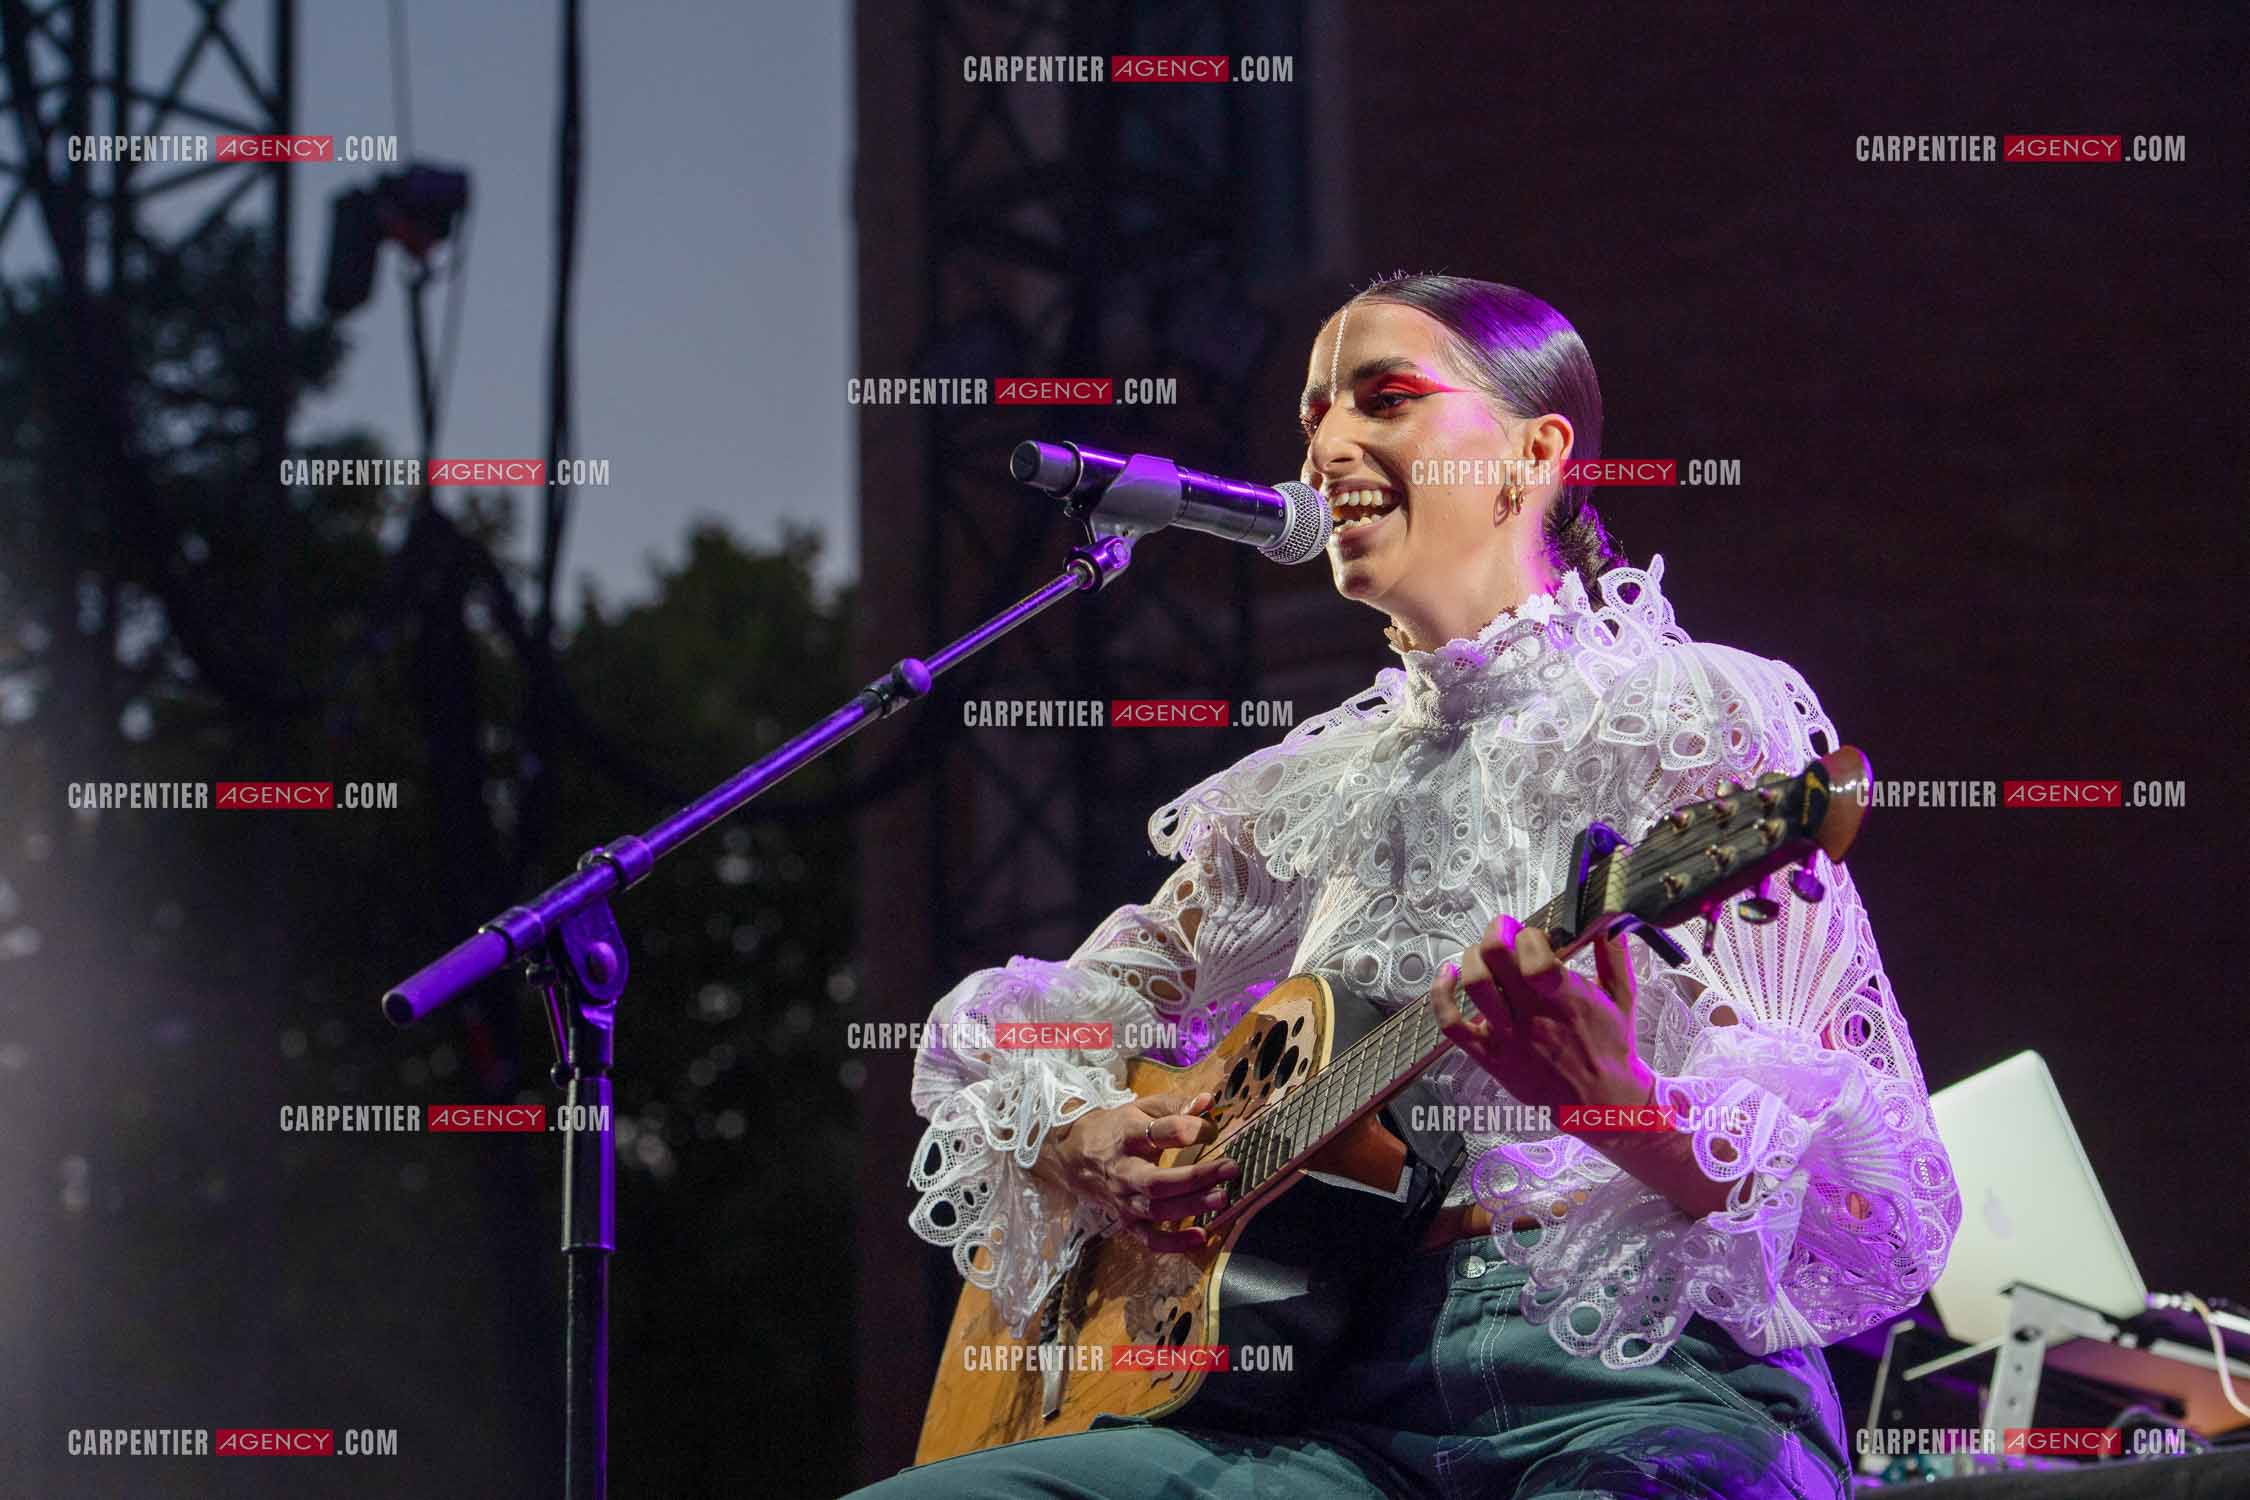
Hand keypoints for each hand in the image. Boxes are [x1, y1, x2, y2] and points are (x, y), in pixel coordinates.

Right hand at [1035, 1090, 1237, 1252]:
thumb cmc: (1116, 1129)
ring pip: (1156, 1210)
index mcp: (1129, 1136)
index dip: (1194, 1129)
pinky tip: (1201, 1237)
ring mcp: (1124, 1200)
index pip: (1163, 1132)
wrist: (1071, 1156)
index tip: (1214, 1130)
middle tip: (1230, 1168)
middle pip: (1158, 1181)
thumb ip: (1174, 1106)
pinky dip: (1173, 1243)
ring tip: (1223, 1198)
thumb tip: (1208, 1101)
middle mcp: (1124, 1171)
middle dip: (1196, 1177)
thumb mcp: (1140, 1109)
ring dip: (1191, 1206)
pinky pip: (1148, 1238)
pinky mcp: (1125, 1221)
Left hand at [1428, 914, 1654, 1121]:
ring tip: (1483, 955)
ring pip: (1474, 984)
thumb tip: (1608, 921)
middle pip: (1496, 957)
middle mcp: (1533, 1015)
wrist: (1601, 1103)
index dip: (1528, 935)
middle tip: (1504, 931)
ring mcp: (1508, 1036)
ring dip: (1472, 958)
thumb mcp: (1622, 998)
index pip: (1534, 953)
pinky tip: (1447, 976)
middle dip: (1496, 932)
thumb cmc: (1610, 1048)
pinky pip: (1451, 1024)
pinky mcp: (1490, 1056)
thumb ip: (1614, 957)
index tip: (1533, 936)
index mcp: (1567, 998)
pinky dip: (1440, 995)